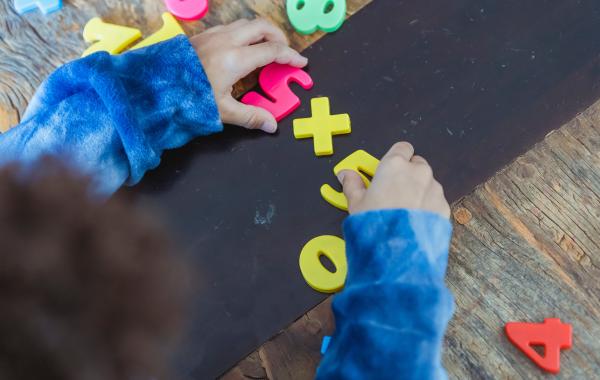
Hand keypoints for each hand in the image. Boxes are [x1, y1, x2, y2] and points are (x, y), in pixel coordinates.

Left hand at [190, 18, 307, 132]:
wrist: (154, 86)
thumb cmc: (187, 98)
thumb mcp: (222, 110)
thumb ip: (250, 116)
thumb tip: (271, 126)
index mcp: (236, 59)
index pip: (272, 50)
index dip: (291, 56)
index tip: (300, 62)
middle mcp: (227, 41)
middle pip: (262, 27)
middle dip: (278, 37)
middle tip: (284, 53)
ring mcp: (213, 35)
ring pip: (246, 24)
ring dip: (261, 33)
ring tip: (266, 50)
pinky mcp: (202, 36)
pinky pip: (231, 27)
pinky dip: (244, 34)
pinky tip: (241, 49)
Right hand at [338, 142, 450, 217]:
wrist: (397, 250)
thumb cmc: (376, 223)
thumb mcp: (356, 203)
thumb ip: (352, 184)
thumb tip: (345, 175)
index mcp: (395, 165)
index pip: (402, 148)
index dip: (396, 158)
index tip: (388, 169)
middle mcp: (418, 172)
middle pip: (417, 164)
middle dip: (408, 174)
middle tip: (393, 192)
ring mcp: (434, 189)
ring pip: (428, 183)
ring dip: (419, 191)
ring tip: (404, 212)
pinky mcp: (444, 206)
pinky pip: (436, 201)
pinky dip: (428, 208)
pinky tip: (415, 222)